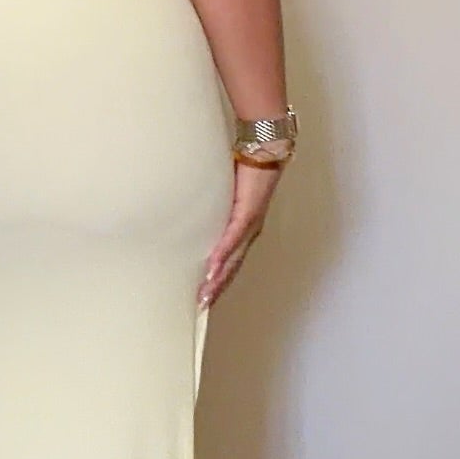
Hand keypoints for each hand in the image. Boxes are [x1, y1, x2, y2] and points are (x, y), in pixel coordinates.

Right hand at [198, 159, 283, 307]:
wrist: (266, 151)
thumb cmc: (246, 169)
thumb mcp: (225, 192)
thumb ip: (214, 204)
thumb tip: (193, 207)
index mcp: (244, 230)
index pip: (230, 262)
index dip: (219, 281)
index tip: (204, 296)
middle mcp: (249, 232)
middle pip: (232, 268)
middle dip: (217, 289)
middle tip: (201, 307)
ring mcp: (249, 225)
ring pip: (233, 260)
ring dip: (218, 279)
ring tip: (205, 294)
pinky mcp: (248, 213)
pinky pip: (232, 238)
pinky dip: (222, 255)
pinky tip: (212, 268)